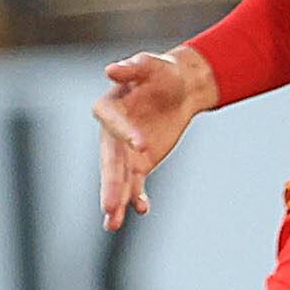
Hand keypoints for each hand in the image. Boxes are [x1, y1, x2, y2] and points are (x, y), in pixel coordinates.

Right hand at [93, 45, 218, 230]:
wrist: (179, 89)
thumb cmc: (162, 72)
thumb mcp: (152, 65)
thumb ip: (133, 67)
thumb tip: (111, 69)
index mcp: (110, 107)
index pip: (111, 122)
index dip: (124, 133)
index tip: (143, 146)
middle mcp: (112, 134)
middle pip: (109, 161)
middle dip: (110, 185)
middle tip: (109, 207)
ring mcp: (125, 151)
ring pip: (118, 179)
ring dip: (116, 201)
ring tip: (112, 224)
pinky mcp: (140, 163)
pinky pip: (135, 183)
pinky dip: (137, 197)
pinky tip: (141, 210)